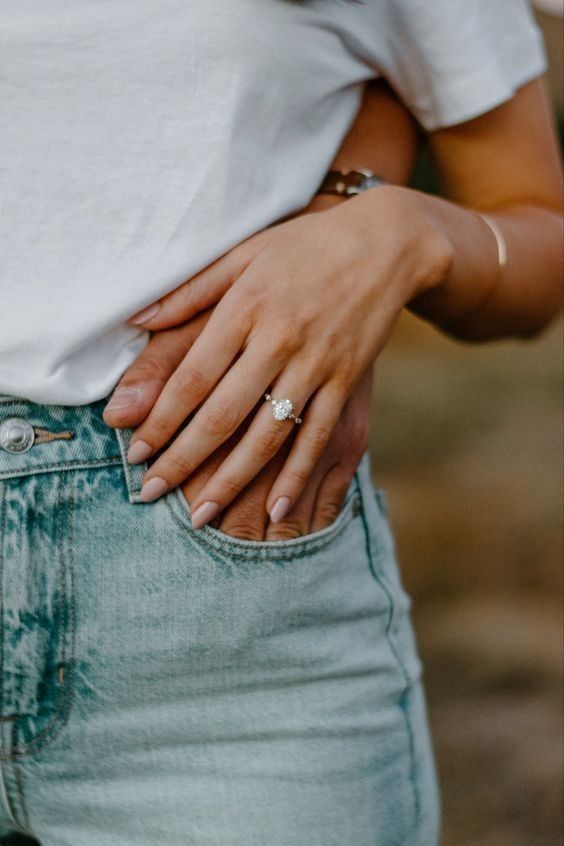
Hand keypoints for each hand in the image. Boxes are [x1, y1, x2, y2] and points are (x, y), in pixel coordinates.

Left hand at [119, 186, 448, 527]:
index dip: (161, 419)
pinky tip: (276, 509)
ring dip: (232, 480)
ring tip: (202, 517)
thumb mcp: (243, 254)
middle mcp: (278, 340)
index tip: (136, 452)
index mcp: (245, 307)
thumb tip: (134, 320)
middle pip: (223, 413)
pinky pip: (317, 436)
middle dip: (183, 460)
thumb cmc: (303, 246)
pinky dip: (297, 475)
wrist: (386, 244)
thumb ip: (190, 291)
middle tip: (151, 494)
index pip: (192, 376)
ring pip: (268, 435)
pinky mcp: (347, 381)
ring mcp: (316, 365)